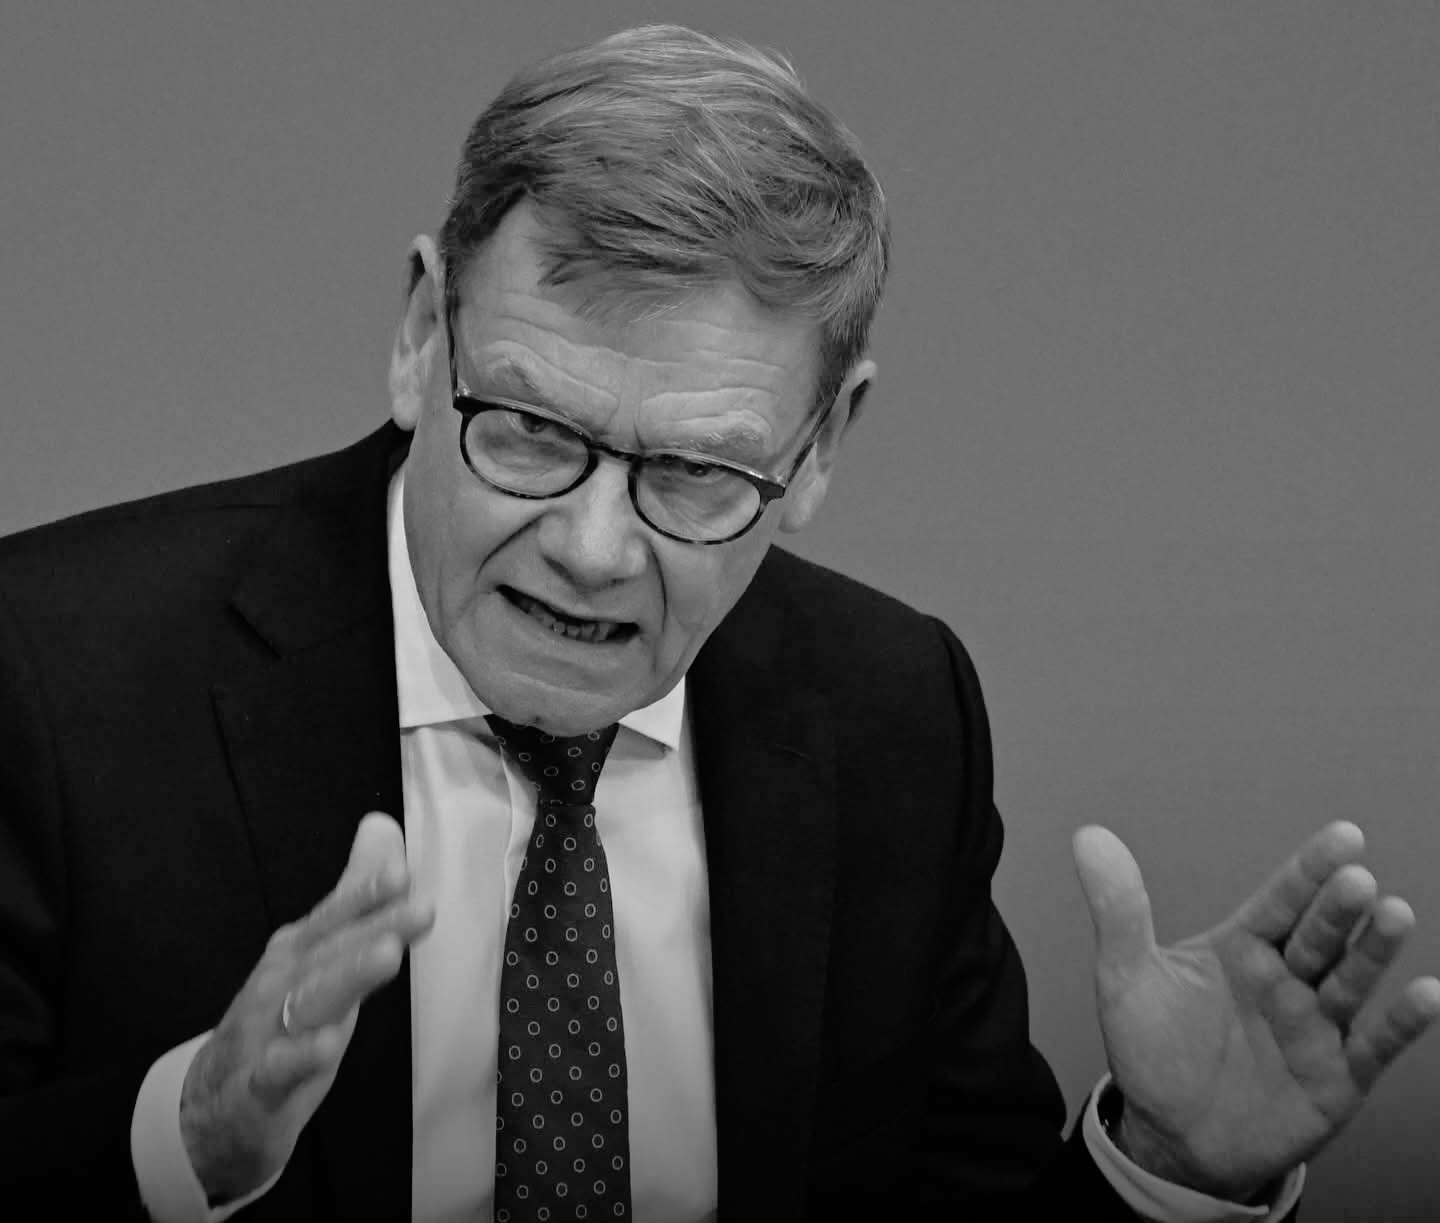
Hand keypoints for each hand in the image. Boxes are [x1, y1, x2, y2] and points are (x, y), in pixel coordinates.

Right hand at [179, 812, 434, 1203]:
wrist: (213, 1103)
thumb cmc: (281, 1014)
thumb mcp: (322, 954)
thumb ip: (356, 893)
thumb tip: (382, 825)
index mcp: (302, 950)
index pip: (338, 915)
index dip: (369, 893)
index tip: (404, 871)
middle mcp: (283, 982)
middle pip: (333, 951)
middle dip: (375, 926)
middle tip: (422, 908)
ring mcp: (268, 1032)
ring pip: (310, 1001)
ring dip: (348, 976)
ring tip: (388, 955)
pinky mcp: (260, 1084)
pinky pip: (279, 1069)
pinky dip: (301, 1056)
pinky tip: (329, 1045)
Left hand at [1074, 821, 1439, 1198]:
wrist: (1169, 1138)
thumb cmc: (1152, 1051)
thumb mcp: (1125, 975)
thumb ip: (1118, 908)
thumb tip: (1088, 836)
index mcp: (1241, 947)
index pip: (1281, 899)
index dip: (1310, 869)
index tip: (1344, 835)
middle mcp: (1286, 979)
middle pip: (1318, 935)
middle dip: (1338, 908)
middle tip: (1357, 880)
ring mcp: (1315, 1026)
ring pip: (1350, 980)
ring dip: (1374, 951)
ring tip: (1394, 915)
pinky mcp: (1336, 1076)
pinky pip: (1373, 1045)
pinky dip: (1401, 1022)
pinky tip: (1426, 993)